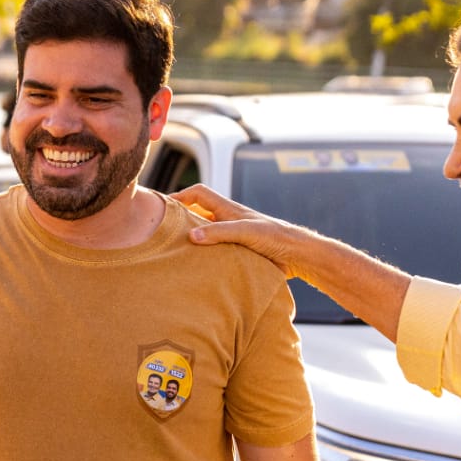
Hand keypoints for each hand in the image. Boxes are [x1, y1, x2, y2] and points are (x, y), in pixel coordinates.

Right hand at [169, 184, 304, 277]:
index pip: (198, 193)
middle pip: (198, 213)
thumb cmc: (275, 238)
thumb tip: (191, 236)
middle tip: (163, 231)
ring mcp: (233, 236)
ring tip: (175, 250)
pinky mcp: (238, 251)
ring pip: (206, 233)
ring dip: (192, 238)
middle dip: (181, 218)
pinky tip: (197, 267)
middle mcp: (228, 220)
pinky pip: (215, 250)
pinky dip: (204, 255)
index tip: (162, 207)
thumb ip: (219, 232)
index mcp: (228, 209)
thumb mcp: (245, 232)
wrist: (297, 256)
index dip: (180, 196)